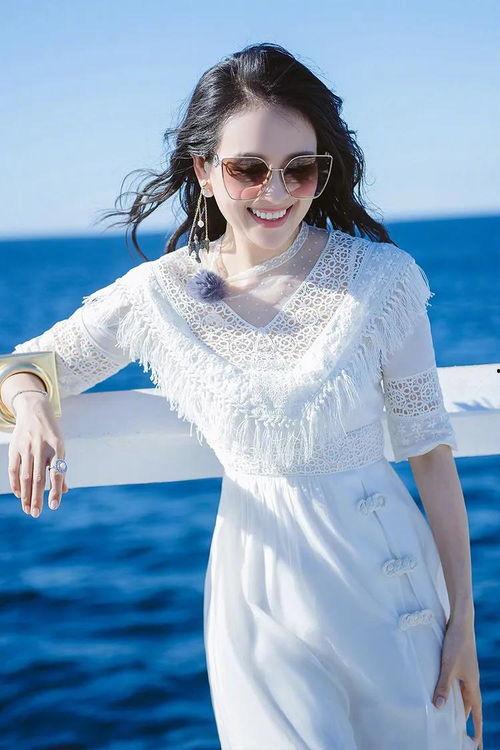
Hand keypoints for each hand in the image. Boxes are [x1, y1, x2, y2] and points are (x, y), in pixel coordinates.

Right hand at [8, 392, 68, 517]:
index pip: (56, 473)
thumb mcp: (60, 446)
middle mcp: (41, 448)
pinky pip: (14, 469)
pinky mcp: (15, 447)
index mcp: (57, 447)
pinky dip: (16, 483)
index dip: (55, 490)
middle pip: (38, 478)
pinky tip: (19, 494)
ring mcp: (27, 447)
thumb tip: (64, 490)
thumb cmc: (51, 433)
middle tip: (36, 514)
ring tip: (27, 509)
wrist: (34, 410)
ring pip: (25, 476)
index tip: (54, 506)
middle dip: (36, 498)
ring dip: (25, 495)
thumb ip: (60, 468)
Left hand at [433, 613, 482, 748]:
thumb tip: (438, 707)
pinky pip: (456, 684)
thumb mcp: (448, 666)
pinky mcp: (458, 664)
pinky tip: (442, 693)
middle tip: (461, 736)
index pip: (476, 713)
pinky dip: (451, 692)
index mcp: (472, 685)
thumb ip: (443, 686)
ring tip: (448, 718)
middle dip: (466, 721)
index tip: (476, 745)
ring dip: (457, 706)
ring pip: (462, 695)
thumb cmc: (456, 644)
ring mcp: (465, 673)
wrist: (460, 622)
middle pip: (469, 706)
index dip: (476, 729)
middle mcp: (471, 681)